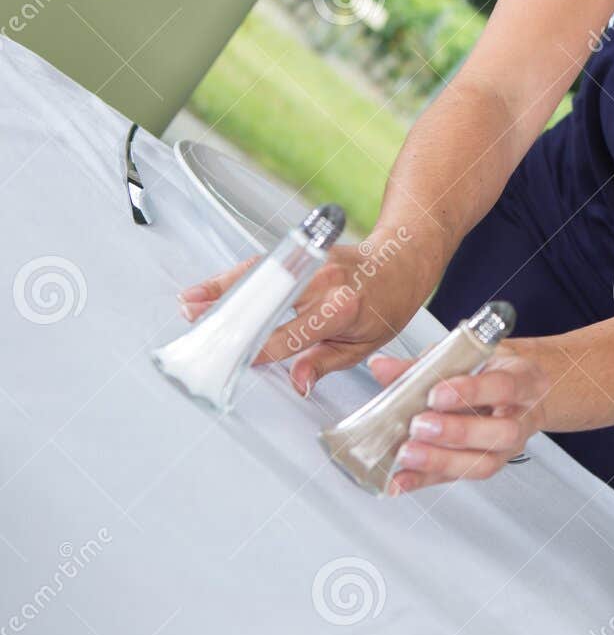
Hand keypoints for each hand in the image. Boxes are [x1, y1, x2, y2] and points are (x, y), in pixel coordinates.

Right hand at [175, 236, 430, 396]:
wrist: (402, 260)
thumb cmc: (387, 304)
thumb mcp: (364, 344)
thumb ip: (324, 362)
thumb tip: (298, 382)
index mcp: (340, 308)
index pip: (288, 336)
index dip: (260, 351)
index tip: (236, 362)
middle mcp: (323, 281)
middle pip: (266, 301)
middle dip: (229, 315)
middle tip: (196, 327)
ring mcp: (311, 262)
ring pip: (259, 277)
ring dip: (221, 290)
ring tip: (190, 304)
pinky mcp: (302, 252)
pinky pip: (263, 264)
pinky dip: (235, 275)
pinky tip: (210, 286)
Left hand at [369, 347, 549, 493]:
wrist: (528, 389)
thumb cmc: (497, 370)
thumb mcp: (472, 355)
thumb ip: (428, 362)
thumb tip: (383, 366)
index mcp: (521, 381)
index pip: (502, 387)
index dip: (470, 392)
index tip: (436, 394)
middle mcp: (519, 418)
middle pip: (499, 432)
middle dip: (456, 432)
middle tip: (419, 426)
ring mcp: (506, 447)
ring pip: (484, 462)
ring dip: (441, 460)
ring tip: (408, 454)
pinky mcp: (486, 465)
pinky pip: (458, 477)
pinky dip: (426, 480)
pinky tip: (401, 479)